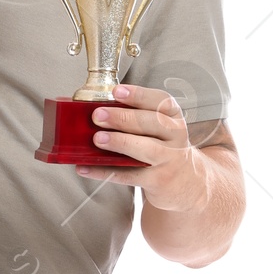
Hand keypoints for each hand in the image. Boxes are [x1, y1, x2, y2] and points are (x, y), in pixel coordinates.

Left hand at [74, 82, 206, 212]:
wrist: (186, 182)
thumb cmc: (165, 149)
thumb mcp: (161, 128)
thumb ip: (137, 118)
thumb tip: (96, 110)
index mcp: (173, 118)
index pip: (161, 101)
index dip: (139, 95)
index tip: (117, 91)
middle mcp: (175, 137)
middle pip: (152, 123)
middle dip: (123, 117)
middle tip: (98, 115)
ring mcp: (168, 160)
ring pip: (146, 149)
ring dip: (120, 142)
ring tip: (97, 138)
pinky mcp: (157, 181)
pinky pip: (129, 176)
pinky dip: (104, 172)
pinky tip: (85, 167)